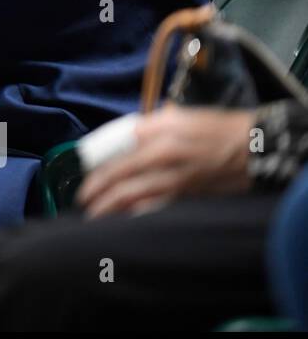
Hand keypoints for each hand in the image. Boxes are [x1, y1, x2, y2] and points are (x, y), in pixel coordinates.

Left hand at [77, 104, 253, 217]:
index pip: (116, 158)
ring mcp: (176, 182)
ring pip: (136, 200)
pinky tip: (127, 222)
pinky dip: (139, 216)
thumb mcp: (178, 116)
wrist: (254, 148)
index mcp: (158, 139)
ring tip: (96, 217)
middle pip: (121, 183)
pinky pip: (157, 209)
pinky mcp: (188, 196)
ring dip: (113, 210)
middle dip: (98, 195)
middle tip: (84, 202)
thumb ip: (148, 126)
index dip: (97, 174)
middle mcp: (163, 162)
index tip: (84, 182)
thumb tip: (126, 136)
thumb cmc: (216, 127)